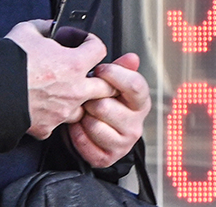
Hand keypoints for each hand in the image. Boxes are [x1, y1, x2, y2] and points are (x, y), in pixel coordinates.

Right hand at [5, 19, 115, 139]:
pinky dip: (54, 116)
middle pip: (106, 87)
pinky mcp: (47, 127)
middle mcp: (74, 90)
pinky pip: (58, 123)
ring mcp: (62, 111)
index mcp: (73, 64)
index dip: (92, 42)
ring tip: (64, 92)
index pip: (99, 50)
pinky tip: (44, 106)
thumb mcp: (27, 30)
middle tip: (90, 73)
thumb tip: (50, 27)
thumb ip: (45, 27)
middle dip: (101, 79)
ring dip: (79, 100)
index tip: (84, 43)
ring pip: (84, 109)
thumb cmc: (8, 62)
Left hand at [68, 52, 150, 167]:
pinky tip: (79, 126)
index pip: (134, 85)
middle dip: (91, 99)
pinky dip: (75, 133)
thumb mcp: (115, 84)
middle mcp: (135, 125)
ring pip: (92, 124)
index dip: (113, 75)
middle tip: (88, 97)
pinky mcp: (106, 158)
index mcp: (140, 103)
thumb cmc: (107, 102)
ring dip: (82, 117)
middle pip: (105, 106)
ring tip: (84, 112)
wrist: (101, 133)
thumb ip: (121, 69)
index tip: (100, 70)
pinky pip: (83, 142)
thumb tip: (132, 58)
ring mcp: (122, 143)